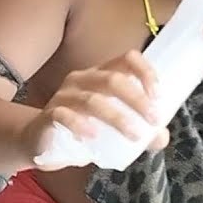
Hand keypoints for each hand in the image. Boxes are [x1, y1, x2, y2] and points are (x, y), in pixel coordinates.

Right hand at [21, 49, 168, 170]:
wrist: (41, 142)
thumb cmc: (81, 129)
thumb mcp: (112, 129)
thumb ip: (138, 130)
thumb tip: (162, 136)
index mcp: (100, 75)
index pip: (125, 59)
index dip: (144, 71)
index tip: (158, 95)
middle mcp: (81, 80)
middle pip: (112, 80)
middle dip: (137, 99)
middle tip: (154, 120)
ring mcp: (63, 96)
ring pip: (92, 100)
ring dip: (117, 118)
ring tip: (134, 136)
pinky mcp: (49, 115)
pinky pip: (63, 115)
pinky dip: (80, 124)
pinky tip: (93, 136)